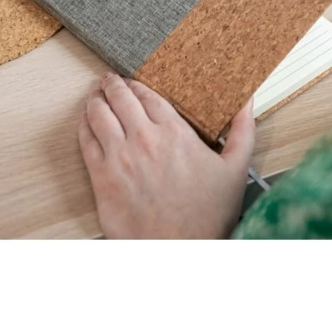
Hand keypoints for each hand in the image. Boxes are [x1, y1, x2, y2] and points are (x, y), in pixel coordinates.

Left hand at [78, 73, 255, 238]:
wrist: (180, 251)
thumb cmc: (207, 215)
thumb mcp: (235, 169)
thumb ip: (243, 131)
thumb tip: (248, 102)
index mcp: (175, 133)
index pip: (148, 96)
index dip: (137, 85)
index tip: (133, 82)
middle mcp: (145, 139)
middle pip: (121, 99)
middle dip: (113, 85)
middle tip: (109, 80)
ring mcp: (120, 158)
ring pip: (99, 115)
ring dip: (96, 101)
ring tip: (95, 96)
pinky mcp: (102, 178)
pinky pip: (86, 142)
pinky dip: (84, 126)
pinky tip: (85, 122)